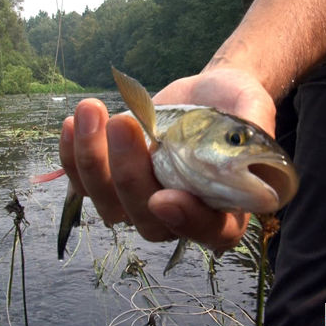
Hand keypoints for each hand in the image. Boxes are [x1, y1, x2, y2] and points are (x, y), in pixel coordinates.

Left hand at [59, 68, 275, 251]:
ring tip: (92, 109)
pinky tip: (72, 123)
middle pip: (148, 222)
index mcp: (225, 210)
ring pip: (110, 207)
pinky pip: (84, 186)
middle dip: (129, 176)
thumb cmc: (235, 105)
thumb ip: (253, 129)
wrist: (207, 93)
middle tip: (125, 124)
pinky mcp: (115, 183)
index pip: (211, 231)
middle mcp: (181, 216)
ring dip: (92, 161)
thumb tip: (244, 151)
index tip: (165, 197)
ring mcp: (143, 203)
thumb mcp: (253, 108)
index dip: (187, 221)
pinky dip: (72, 158)